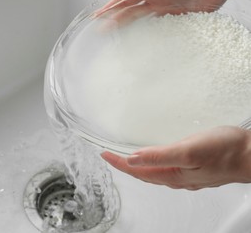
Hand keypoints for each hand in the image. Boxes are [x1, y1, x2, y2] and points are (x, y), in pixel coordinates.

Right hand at [96, 0, 239, 23]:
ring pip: (142, 19)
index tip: (97, 15)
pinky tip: (142, 41)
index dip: (111, 6)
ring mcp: (166, 6)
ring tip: (114, 36)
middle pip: (130, 10)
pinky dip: (152, 34)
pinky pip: (162, 27)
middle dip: (114, 19)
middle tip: (101, 31)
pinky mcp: (179, 16)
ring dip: (127, 28)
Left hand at [101, 126, 250, 189]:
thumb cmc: (226, 152)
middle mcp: (177, 177)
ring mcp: (186, 174)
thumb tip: (133, 159)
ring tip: (126, 158)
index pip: (136, 170)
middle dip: (124, 165)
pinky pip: (165, 168)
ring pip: (153, 172)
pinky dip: (153, 163)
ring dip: (138, 165)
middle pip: (142, 173)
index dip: (117, 162)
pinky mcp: (195, 167)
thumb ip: (159, 156)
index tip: (103, 155)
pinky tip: (156, 158)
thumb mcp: (187, 151)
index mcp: (172, 174)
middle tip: (110, 156)